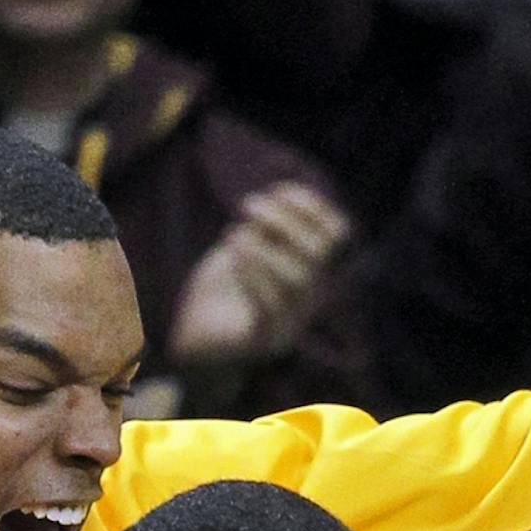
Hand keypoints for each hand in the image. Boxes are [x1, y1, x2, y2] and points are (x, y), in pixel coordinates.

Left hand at [167, 184, 350, 373]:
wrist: (194, 337)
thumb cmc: (222, 287)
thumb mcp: (247, 245)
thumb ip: (267, 226)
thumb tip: (282, 196)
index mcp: (311, 269)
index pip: (335, 233)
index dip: (312, 206)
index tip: (278, 189)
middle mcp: (309, 297)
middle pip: (317, 253)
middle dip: (284, 220)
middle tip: (246, 206)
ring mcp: (290, 322)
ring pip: (298, 279)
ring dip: (265, 248)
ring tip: (232, 235)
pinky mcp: (264, 341)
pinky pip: (270, 308)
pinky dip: (253, 274)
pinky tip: (232, 254)